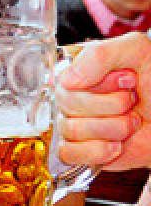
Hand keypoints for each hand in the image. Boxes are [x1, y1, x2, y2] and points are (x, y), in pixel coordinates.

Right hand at [56, 33, 146, 168]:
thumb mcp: (137, 52)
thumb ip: (99, 55)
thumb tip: (68, 81)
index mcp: (81, 71)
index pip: (68, 79)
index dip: (103, 84)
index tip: (129, 80)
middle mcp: (74, 97)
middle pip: (68, 105)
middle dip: (112, 106)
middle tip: (132, 102)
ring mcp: (75, 124)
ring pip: (71, 129)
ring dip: (112, 129)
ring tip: (129, 122)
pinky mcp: (80, 150)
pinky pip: (68, 153)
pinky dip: (96, 151)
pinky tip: (115, 144)